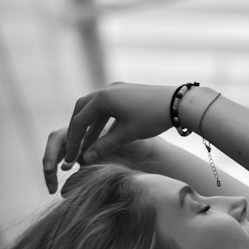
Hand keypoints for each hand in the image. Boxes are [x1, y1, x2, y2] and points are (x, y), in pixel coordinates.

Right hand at [43, 84, 173, 192]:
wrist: (178, 103)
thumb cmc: (152, 118)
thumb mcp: (127, 134)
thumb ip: (104, 146)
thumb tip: (86, 159)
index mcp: (103, 99)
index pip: (79, 122)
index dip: (73, 142)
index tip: (70, 159)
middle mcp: (106, 90)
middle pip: (81, 110)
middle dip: (77, 132)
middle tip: (74, 150)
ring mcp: (116, 89)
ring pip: (94, 109)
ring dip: (90, 127)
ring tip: (87, 147)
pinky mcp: (126, 92)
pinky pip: (107, 106)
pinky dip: (102, 121)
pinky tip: (103, 135)